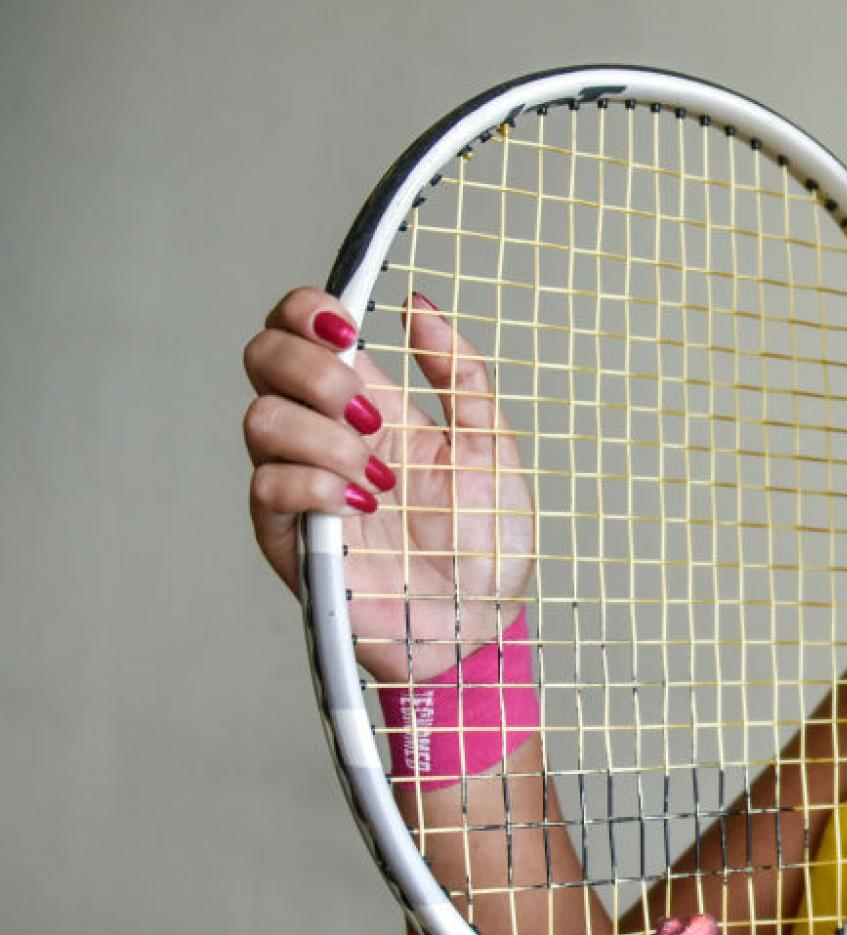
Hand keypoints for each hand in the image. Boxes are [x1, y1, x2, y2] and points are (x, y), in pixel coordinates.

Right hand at [243, 287, 533, 682]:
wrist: (483, 624)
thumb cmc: (488, 543)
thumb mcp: (492, 447)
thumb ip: (462, 374)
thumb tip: (420, 306)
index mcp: (371, 405)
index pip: (303, 330)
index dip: (305, 310)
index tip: (347, 325)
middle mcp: (325, 435)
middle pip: (264, 358)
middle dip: (313, 369)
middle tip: (370, 412)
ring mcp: (301, 485)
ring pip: (261, 419)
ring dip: (326, 437)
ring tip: (381, 481)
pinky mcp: (290, 538)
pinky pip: (268, 486)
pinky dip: (316, 486)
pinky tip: (362, 507)